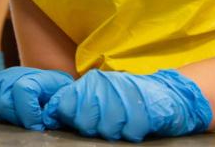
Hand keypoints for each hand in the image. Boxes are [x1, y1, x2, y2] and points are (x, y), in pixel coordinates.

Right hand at [0, 66, 72, 130]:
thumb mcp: (64, 97)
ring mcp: (0, 79)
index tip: (37, 125)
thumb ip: (57, 105)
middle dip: (17, 119)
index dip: (29, 114)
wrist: (48, 84)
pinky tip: (7, 114)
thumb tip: (46, 118)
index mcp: (37, 77)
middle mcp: (14, 75)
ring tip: (18, 117)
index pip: (23, 90)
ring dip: (5, 117)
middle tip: (28, 122)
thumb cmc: (57, 94)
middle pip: (4, 102)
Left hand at [43, 69, 211, 141]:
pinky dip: (132, 134)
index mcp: (89, 81)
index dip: (72, 119)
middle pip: (83, 122)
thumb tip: (48, 115)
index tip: (84, 120)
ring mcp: (123, 96)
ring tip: (122, 122)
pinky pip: (128, 134)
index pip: (65, 107)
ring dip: (114, 132)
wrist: (165, 93)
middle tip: (107, 122)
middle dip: (94, 128)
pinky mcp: (143, 111)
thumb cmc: (125, 96)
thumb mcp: (96, 92)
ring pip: (105, 130)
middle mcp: (103, 86)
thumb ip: (73, 101)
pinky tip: (135, 125)